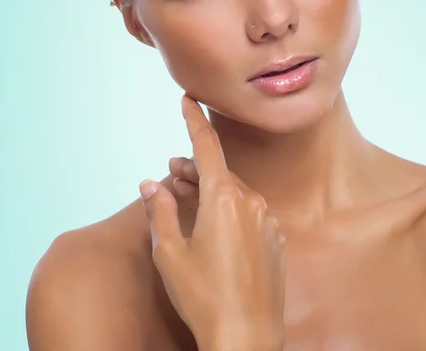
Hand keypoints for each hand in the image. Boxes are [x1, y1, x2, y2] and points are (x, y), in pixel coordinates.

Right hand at [139, 95, 285, 350]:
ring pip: (235, 192)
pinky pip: (250, 213)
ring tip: (188, 196)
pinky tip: (216, 228)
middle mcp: (250, 202)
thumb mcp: (170, 253)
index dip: (195, 120)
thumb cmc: (203, 296)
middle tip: (171, 172)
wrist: (247, 337)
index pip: (206, 147)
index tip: (189, 99)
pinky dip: (230, 210)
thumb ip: (161, 211)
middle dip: (194, 168)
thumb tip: (150, 183)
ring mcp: (266, 221)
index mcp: (223, 198)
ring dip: (211, 190)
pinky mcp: (275, 239)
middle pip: (219, 172)